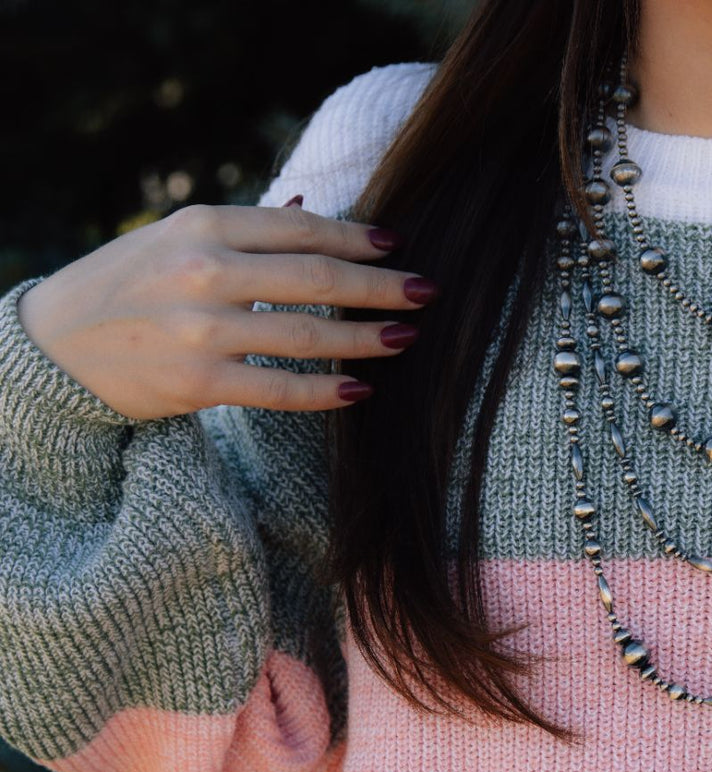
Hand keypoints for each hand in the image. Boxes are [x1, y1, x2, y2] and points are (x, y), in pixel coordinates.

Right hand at [14, 197, 435, 419]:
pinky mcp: (199, 382)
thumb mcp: (176, 239)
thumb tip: (314, 209)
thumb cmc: (128, 285)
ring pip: (307, 335)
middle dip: (382, 286)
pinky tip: (362, 388)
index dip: (359, 239)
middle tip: (427, 291)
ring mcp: (202, 330)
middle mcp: (205, 273)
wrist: (53, 345)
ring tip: (407, 337)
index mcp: (203, 226)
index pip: (302, 229)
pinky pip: (280, 389)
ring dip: (367, 338)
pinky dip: (326, 391)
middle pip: (317, 279)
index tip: (399, 246)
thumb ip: (247, 229)